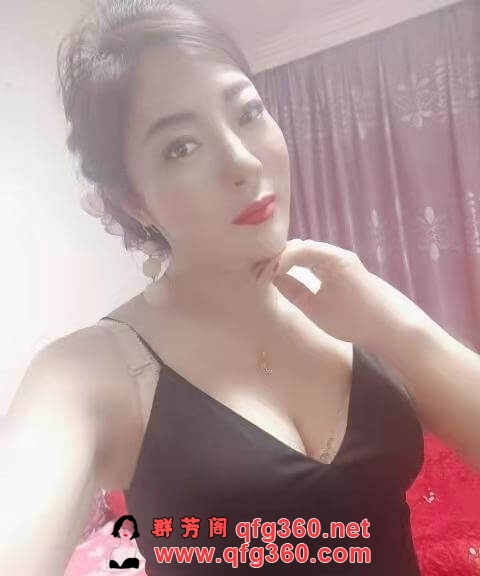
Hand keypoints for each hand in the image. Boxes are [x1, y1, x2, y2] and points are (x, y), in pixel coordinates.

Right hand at [271, 239, 426, 349]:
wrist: (393, 326)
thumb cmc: (354, 319)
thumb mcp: (317, 309)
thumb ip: (293, 291)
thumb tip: (273, 277)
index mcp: (332, 259)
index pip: (295, 250)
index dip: (275, 262)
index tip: (259, 278)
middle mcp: (337, 254)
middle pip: (301, 246)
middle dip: (279, 258)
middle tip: (260, 274)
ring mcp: (341, 260)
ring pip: (308, 252)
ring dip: (289, 260)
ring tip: (270, 274)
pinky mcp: (344, 269)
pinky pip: (316, 260)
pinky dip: (300, 264)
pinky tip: (289, 273)